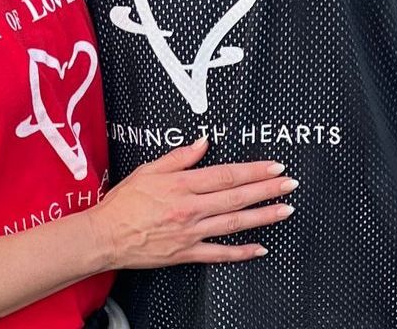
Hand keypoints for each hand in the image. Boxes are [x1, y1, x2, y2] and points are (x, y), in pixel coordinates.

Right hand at [83, 138, 296, 269]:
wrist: (105, 236)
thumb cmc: (123, 203)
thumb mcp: (149, 170)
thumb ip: (179, 157)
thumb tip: (204, 143)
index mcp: (182, 185)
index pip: (226, 175)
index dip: (254, 170)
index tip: (274, 166)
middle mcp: (190, 209)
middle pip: (237, 197)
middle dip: (267, 190)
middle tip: (290, 184)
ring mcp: (191, 233)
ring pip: (235, 223)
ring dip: (263, 216)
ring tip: (285, 210)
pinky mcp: (187, 253)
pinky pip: (220, 253)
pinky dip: (242, 252)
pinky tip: (260, 248)